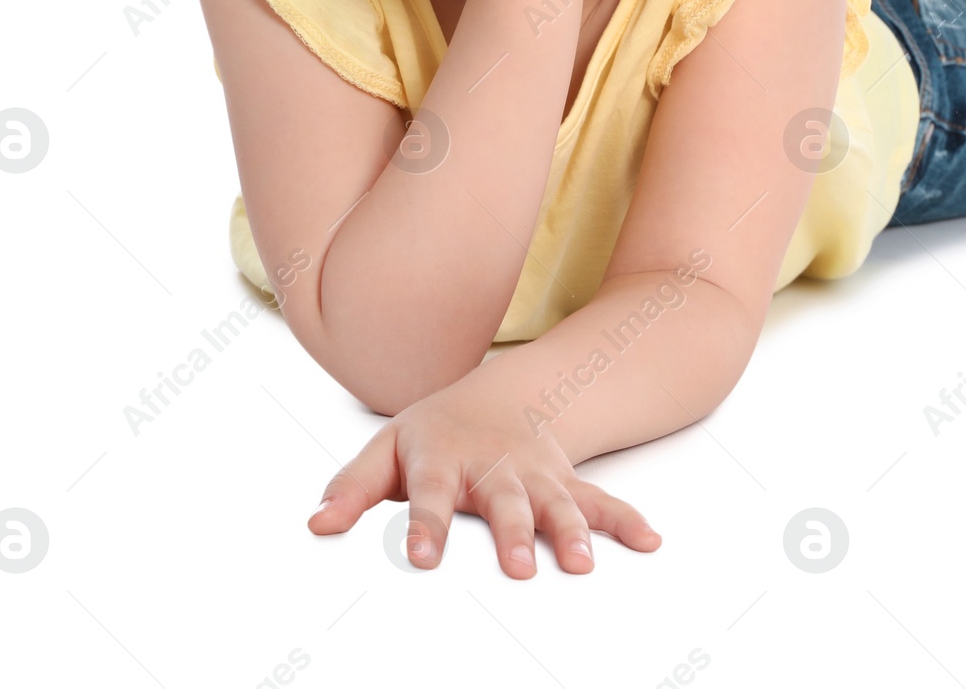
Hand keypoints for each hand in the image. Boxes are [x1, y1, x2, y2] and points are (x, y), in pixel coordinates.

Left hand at [306, 375, 661, 577]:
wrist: (498, 397)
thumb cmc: (433, 434)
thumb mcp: (385, 449)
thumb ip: (352, 488)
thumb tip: (316, 525)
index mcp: (441, 458)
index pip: (428, 492)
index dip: (425, 524)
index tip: (420, 556)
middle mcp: (492, 466)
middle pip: (504, 501)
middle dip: (513, 533)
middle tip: (520, 568)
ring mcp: (535, 473)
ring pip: (556, 502)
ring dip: (572, 531)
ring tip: (582, 564)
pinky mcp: (565, 481)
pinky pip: (600, 500)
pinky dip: (626, 519)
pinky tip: (649, 540)